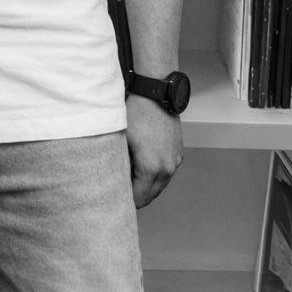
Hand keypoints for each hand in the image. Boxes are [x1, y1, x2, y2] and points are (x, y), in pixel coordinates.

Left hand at [125, 93, 182, 207]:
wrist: (155, 91)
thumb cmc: (135, 112)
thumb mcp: (121, 140)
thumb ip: (119, 165)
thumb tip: (114, 180)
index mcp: (152, 168)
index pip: (138, 199)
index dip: (126, 200)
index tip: (115, 196)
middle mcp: (167, 168)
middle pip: (150, 196)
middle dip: (136, 195)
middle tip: (120, 188)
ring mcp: (175, 160)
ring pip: (160, 185)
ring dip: (146, 185)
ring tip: (130, 174)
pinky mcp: (178, 152)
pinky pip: (166, 172)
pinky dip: (156, 174)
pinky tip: (142, 164)